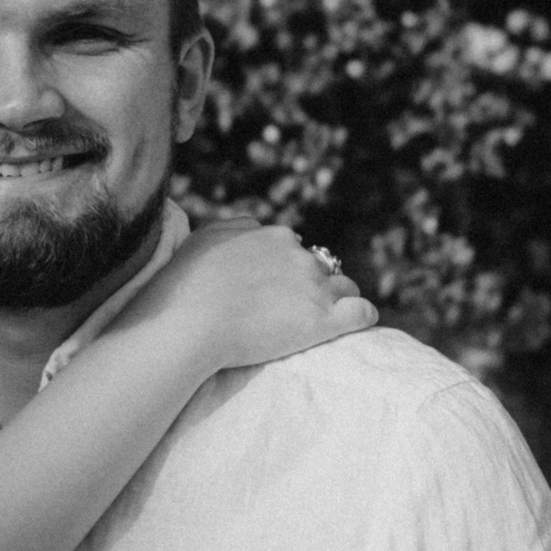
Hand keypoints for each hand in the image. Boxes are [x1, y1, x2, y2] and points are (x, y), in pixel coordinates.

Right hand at [123, 220, 377, 373]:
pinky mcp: (324, 320)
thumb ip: (237, 226)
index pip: (293, 248)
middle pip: (321, 266)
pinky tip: (354, 325)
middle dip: (312, 283)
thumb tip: (257, 224)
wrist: (189, 322)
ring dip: (338, 299)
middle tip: (293, 307)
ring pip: (345, 287)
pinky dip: (363, 316)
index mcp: (274, 236)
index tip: (272, 289)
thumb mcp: (206, 236)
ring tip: (323, 319)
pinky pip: (363, 312)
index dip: (285, 269)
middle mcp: (299, 256)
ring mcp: (314, 288)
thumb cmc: (187, 283)